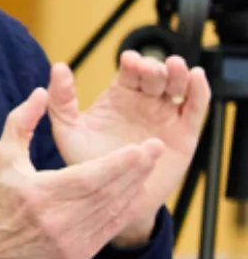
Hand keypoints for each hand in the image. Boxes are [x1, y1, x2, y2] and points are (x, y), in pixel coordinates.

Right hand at [0, 88, 166, 258]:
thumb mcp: (4, 158)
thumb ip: (22, 123)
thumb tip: (41, 92)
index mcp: (39, 195)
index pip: (89, 178)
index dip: (118, 163)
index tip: (140, 148)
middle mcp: (57, 221)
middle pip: (108, 192)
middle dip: (136, 169)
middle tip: (155, 148)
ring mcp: (70, 241)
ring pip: (113, 210)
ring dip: (134, 187)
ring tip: (148, 166)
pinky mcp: (79, 254)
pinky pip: (111, 228)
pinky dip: (126, 208)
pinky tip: (135, 190)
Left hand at [46, 54, 206, 245]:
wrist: (109, 196)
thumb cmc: (86, 162)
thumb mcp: (69, 130)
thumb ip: (61, 101)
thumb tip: (59, 67)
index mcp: (119, 95)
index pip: (130, 71)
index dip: (132, 62)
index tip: (128, 61)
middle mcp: (144, 100)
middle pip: (156, 75)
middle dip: (155, 67)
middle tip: (150, 70)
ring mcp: (165, 114)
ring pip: (177, 86)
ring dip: (177, 73)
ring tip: (175, 67)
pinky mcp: (184, 132)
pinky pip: (195, 107)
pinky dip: (199, 90)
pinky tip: (195, 78)